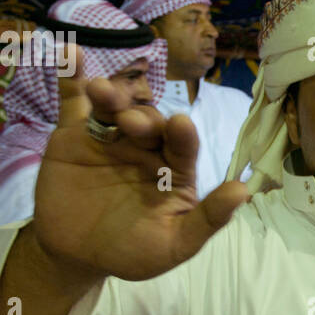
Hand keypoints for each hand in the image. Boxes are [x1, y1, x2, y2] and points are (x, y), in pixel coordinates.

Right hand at [32, 46, 247, 282]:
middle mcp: (146, 146)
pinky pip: (74, 104)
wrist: (78, 258)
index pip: (184, 145)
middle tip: (132, 125)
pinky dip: (71, 79)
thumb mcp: (175, 244)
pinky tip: (71, 56)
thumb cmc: (134, 252)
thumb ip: (208, 220)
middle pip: (149, 121)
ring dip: (111, 94)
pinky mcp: (74, 136)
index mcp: (174, 167)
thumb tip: (243, 192)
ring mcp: (110, 137)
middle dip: (143, 118)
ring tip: (102, 91)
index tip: (181, 125)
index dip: (183, 135)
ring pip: (114, 108)